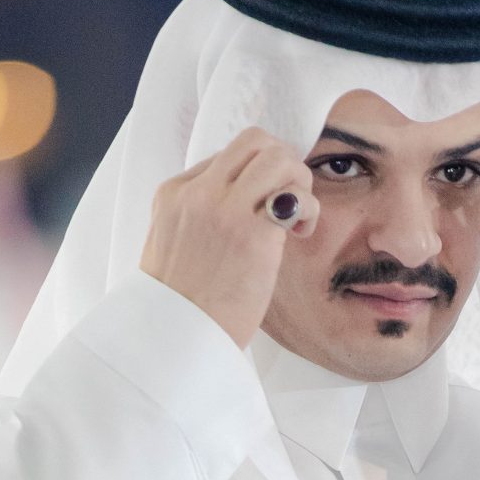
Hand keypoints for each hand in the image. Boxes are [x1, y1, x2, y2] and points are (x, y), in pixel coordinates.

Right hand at [139, 128, 319, 352]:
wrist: (177, 337)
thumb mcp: (171, 245)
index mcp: (173, 193)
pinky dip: (308, 206)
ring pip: (276, 155)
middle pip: (253, 141)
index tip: (260, 209)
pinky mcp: (253, 232)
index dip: (252, 178)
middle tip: (288, 198)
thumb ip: (197, 218)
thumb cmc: (181, 304)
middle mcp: (198, 192)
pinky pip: (295, 194)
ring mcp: (224, 208)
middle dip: (280, 162)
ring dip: (298, 179)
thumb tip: (239, 204)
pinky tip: (301, 233)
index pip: (225, 158)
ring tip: (297, 216)